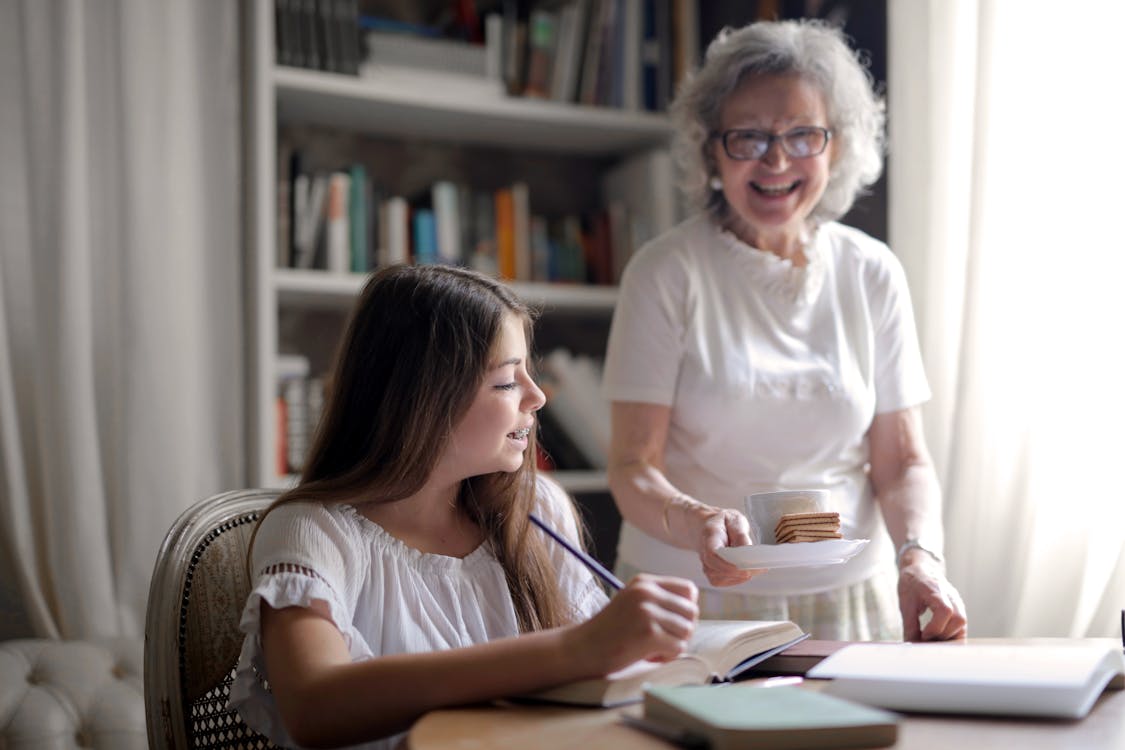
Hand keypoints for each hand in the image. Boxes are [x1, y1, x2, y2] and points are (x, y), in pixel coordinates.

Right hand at [568, 574, 698, 674]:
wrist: (582, 648)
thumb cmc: (610, 631)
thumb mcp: (632, 603)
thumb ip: (659, 600)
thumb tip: (694, 610)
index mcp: (644, 582)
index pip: (689, 589)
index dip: (686, 609)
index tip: (670, 623)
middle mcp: (647, 592)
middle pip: (692, 611)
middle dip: (682, 630)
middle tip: (662, 640)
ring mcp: (647, 612)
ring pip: (687, 630)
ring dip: (674, 645)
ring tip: (653, 648)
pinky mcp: (649, 633)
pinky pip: (678, 647)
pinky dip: (667, 656)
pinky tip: (648, 655)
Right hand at [696, 509, 765, 586]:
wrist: (708, 526)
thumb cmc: (723, 523)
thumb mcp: (734, 520)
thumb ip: (740, 534)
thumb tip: (748, 550)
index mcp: (709, 536)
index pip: (712, 554)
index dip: (727, 565)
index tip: (744, 570)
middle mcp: (703, 553)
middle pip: (716, 570)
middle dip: (740, 572)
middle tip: (761, 568)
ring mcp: (706, 565)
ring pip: (721, 578)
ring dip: (741, 575)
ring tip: (756, 567)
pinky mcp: (712, 574)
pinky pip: (725, 581)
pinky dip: (739, 578)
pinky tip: (747, 569)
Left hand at [897, 558, 966, 640]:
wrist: (920, 570)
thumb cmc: (912, 584)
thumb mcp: (905, 604)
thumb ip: (910, 625)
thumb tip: (911, 646)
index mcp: (936, 590)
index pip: (945, 611)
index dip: (935, 627)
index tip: (923, 635)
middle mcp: (952, 597)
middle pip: (959, 620)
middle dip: (943, 635)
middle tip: (927, 639)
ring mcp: (958, 603)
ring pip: (963, 625)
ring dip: (948, 638)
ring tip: (931, 640)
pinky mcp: (959, 610)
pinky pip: (961, 627)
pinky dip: (952, 636)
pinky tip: (938, 640)